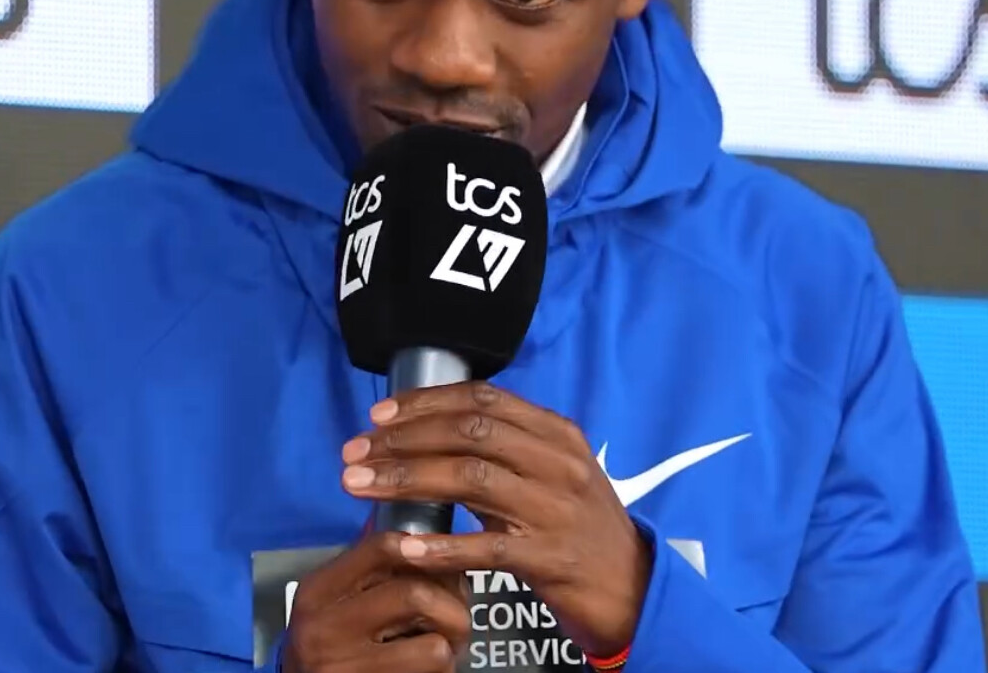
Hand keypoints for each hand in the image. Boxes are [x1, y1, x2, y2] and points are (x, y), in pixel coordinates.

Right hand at [282, 530, 469, 672]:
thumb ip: (369, 564)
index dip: (426, 546)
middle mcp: (323, 626)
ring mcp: (342, 665)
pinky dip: (444, 668)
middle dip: (453, 604)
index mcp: (319, 589)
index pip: (382, 547)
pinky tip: (431, 668)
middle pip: (415, 594)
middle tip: (459, 613)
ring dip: (451, 644)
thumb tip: (411, 508)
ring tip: (448, 644)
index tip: (446, 559)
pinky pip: (431, 671)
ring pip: (433, 642)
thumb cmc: (332, 643)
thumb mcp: (336, 600)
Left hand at [339, 381, 651, 656]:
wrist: (632, 587)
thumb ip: (503, 449)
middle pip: (470, 433)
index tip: (379, 415)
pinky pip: (487, 548)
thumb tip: (428, 432)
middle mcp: (559, 462)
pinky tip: (403, 546)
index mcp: (557, 433)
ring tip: (360, 486)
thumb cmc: (578, 525)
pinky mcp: (551, 558)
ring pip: (471, 480)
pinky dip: (441, 546)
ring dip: (406, 480)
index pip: (484, 399)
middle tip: (355, 452)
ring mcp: (556, 509)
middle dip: (403, 439)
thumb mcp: (551, 473)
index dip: (426, 402)